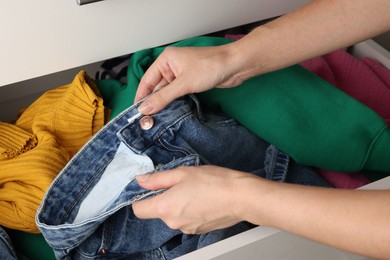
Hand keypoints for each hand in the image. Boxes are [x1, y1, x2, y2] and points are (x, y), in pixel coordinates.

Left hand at [132, 165, 255, 233]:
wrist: (241, 197)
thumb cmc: (214, 182)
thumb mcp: (182, 173)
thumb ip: (158, 178)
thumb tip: (141, 181)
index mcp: (165, 207)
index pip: (138, 209)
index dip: (140, 198)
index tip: (149, 188)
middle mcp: (173, 222)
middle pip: (157, 211)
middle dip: (164, 197)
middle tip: (180, 182)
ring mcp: (186, 228)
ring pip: (173, 215)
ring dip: (178, 203)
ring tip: (195, 190)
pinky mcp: (198, 230)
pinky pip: (186, 219)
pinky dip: (189, 210)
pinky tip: (202, 198)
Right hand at [135, 45, 244, 114]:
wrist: (235, 66)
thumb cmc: (211, 66)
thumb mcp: (184, 83)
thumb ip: (163, 97)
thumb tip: (145, 108)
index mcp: (166, 60)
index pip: (147, 80)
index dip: (141, 96)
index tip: (136, 112)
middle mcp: (171, 66)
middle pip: (156, 87)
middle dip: (152, 102)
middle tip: (146, 120)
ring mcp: (181, 75)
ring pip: (167, 92)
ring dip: (163, 104)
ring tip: (156, 120)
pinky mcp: (190, 82)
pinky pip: (177, 94)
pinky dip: (174, 103)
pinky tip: (170, 113)